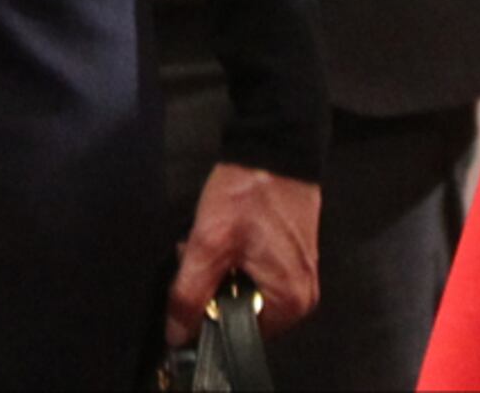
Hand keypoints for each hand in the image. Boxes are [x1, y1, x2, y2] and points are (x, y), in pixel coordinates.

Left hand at [165, 164, 319, 345]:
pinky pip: (256, 273)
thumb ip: (189, 295)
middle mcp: (302, 296)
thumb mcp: (209, 244)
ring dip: (221, 272)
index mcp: (290, 304)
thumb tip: (177, 335)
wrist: (274, 144)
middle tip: (203, 255)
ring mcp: (299, 275)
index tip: (196, 284)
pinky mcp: (291, 255)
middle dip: (214, 289)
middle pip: (242, 313)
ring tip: (213, 241)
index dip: (208, 314)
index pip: (237, 335)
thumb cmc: (249, 193)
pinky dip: (235, 259)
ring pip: (245, 292)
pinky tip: (228, 236)